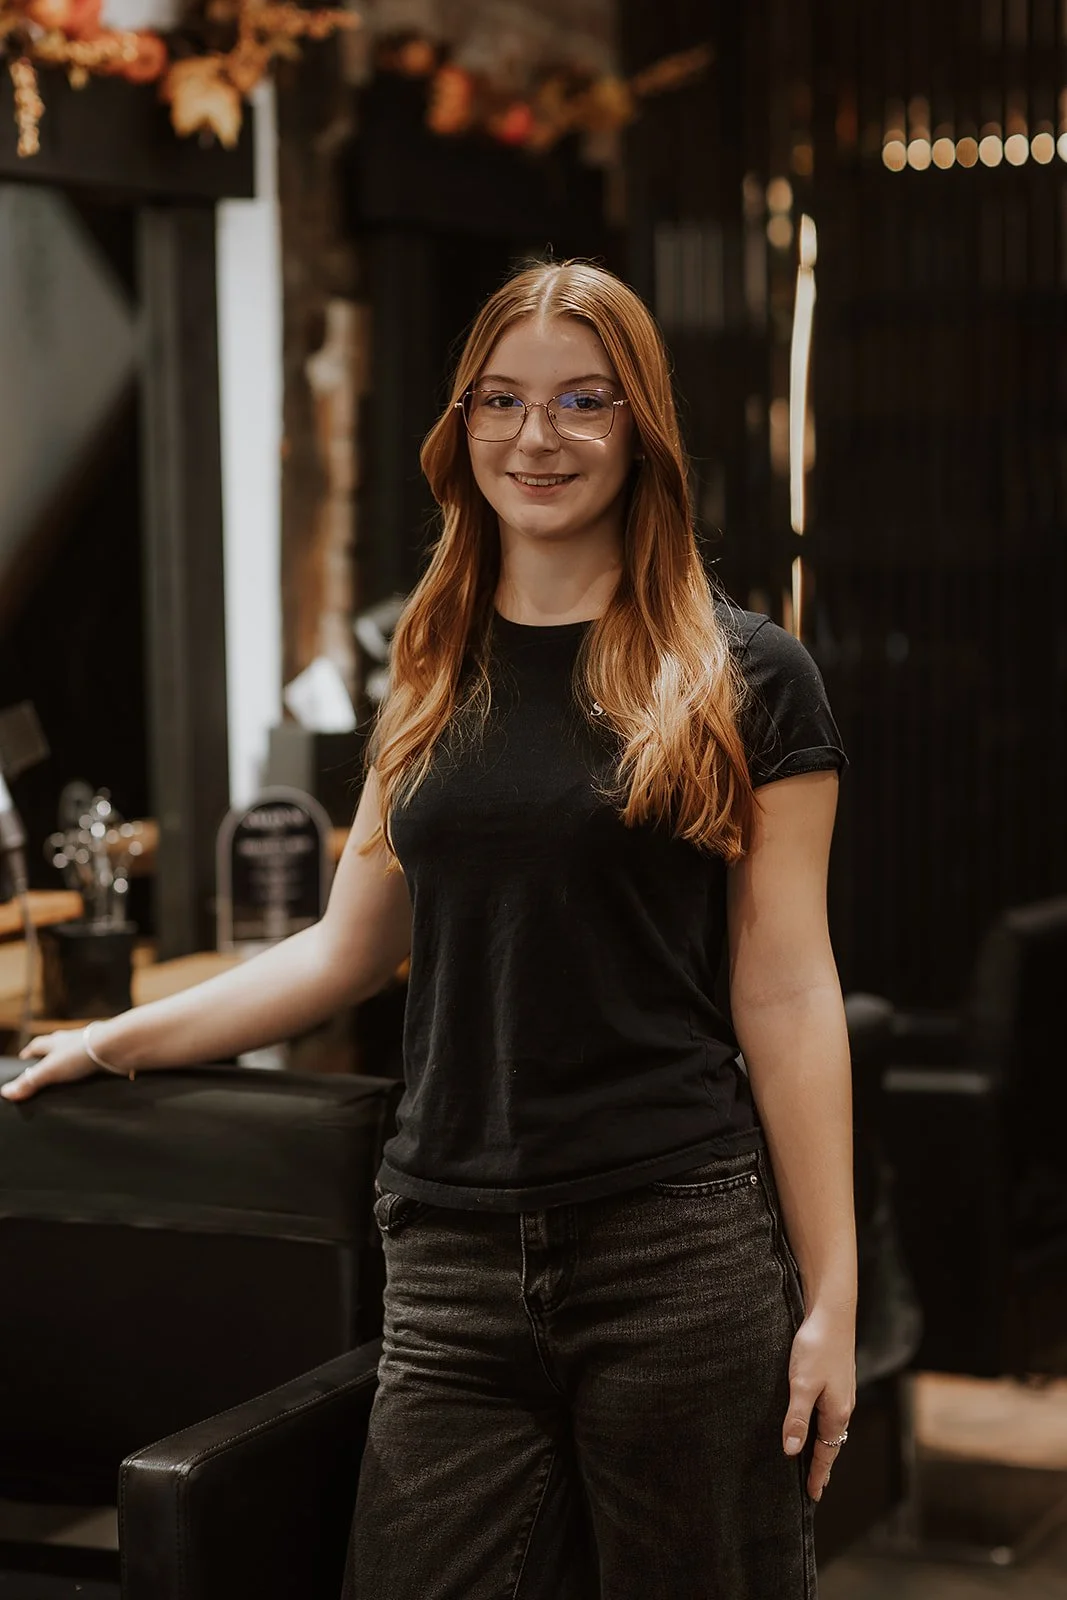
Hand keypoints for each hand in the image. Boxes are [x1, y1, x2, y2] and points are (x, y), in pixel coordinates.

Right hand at [1, 1030, 98, 1101]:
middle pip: (56, 1047)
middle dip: (50, 1056)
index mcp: (55, 1041)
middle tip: (44, 1067)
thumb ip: (29, 1082)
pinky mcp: (105, 1053)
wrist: (116, 1046)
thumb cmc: (81, 1053)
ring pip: (76, 1052)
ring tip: (67, 1075)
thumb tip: (5, 1092)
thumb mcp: (49, 1070)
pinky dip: (90, 1068)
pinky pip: (94, 1060)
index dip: (29, 1053)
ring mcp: (90, 1045)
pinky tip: (90, 1077)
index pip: (37, 1045)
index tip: (23, 1059)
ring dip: (71, 1061)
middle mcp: (71, 1040)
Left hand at [781, 1300, 855, 1500]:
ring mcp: (842, 1391)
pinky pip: (829, 1411)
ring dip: (823, 1445)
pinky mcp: (836, 1377)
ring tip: (814, 1459)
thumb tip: (791, 1452)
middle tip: (814, 1485)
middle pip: (833, 1443)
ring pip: (831, 1426)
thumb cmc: (816, 1347)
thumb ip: (796, 1418)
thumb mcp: (801, 1384)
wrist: (832, 1312)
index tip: (813, 1496)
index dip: (818, 1475)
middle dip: (823, 1465)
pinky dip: (822, 1425)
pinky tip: (814, 1420)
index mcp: (836, 1412)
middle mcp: (843, 1405)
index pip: (828, 1454)